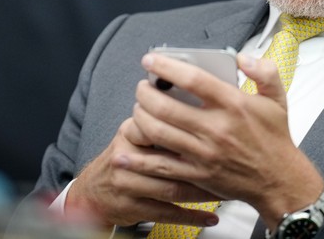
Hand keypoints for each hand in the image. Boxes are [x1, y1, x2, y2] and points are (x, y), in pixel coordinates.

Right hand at [65, 117, 220, 228]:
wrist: (93, 193)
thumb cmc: (124, 159)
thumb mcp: (135, 134)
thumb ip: (161, 122)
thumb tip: (199, 106)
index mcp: (130, 132)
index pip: (159, 126)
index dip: (189, 131)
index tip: (217, 133)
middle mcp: (126, 157)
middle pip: (169, 159)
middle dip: (204, 164)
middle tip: (230, 165)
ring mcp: (128, 184)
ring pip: (171, 188)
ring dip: (202, 192)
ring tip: (226, 191)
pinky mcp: (132, 207)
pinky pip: (168, 213)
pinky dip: (192, 216)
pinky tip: (210, 215)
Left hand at [123, 52, 323, 227]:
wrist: (279, 181)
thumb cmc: (274, 139)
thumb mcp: (277, 98)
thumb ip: (265, 70)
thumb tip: (242, 57)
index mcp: (234, 105)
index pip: (193, 79)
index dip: (167, 66)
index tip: (150, 59)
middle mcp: (216, 129)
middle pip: (166, 106)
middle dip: (145, 92)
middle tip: (142, 86)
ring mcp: (204, 154)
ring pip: (158, 132)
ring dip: (140, 117)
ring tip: (139, 108)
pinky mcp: (197, 174)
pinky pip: (160, 165)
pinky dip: (139, 158)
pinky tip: (125, 150)